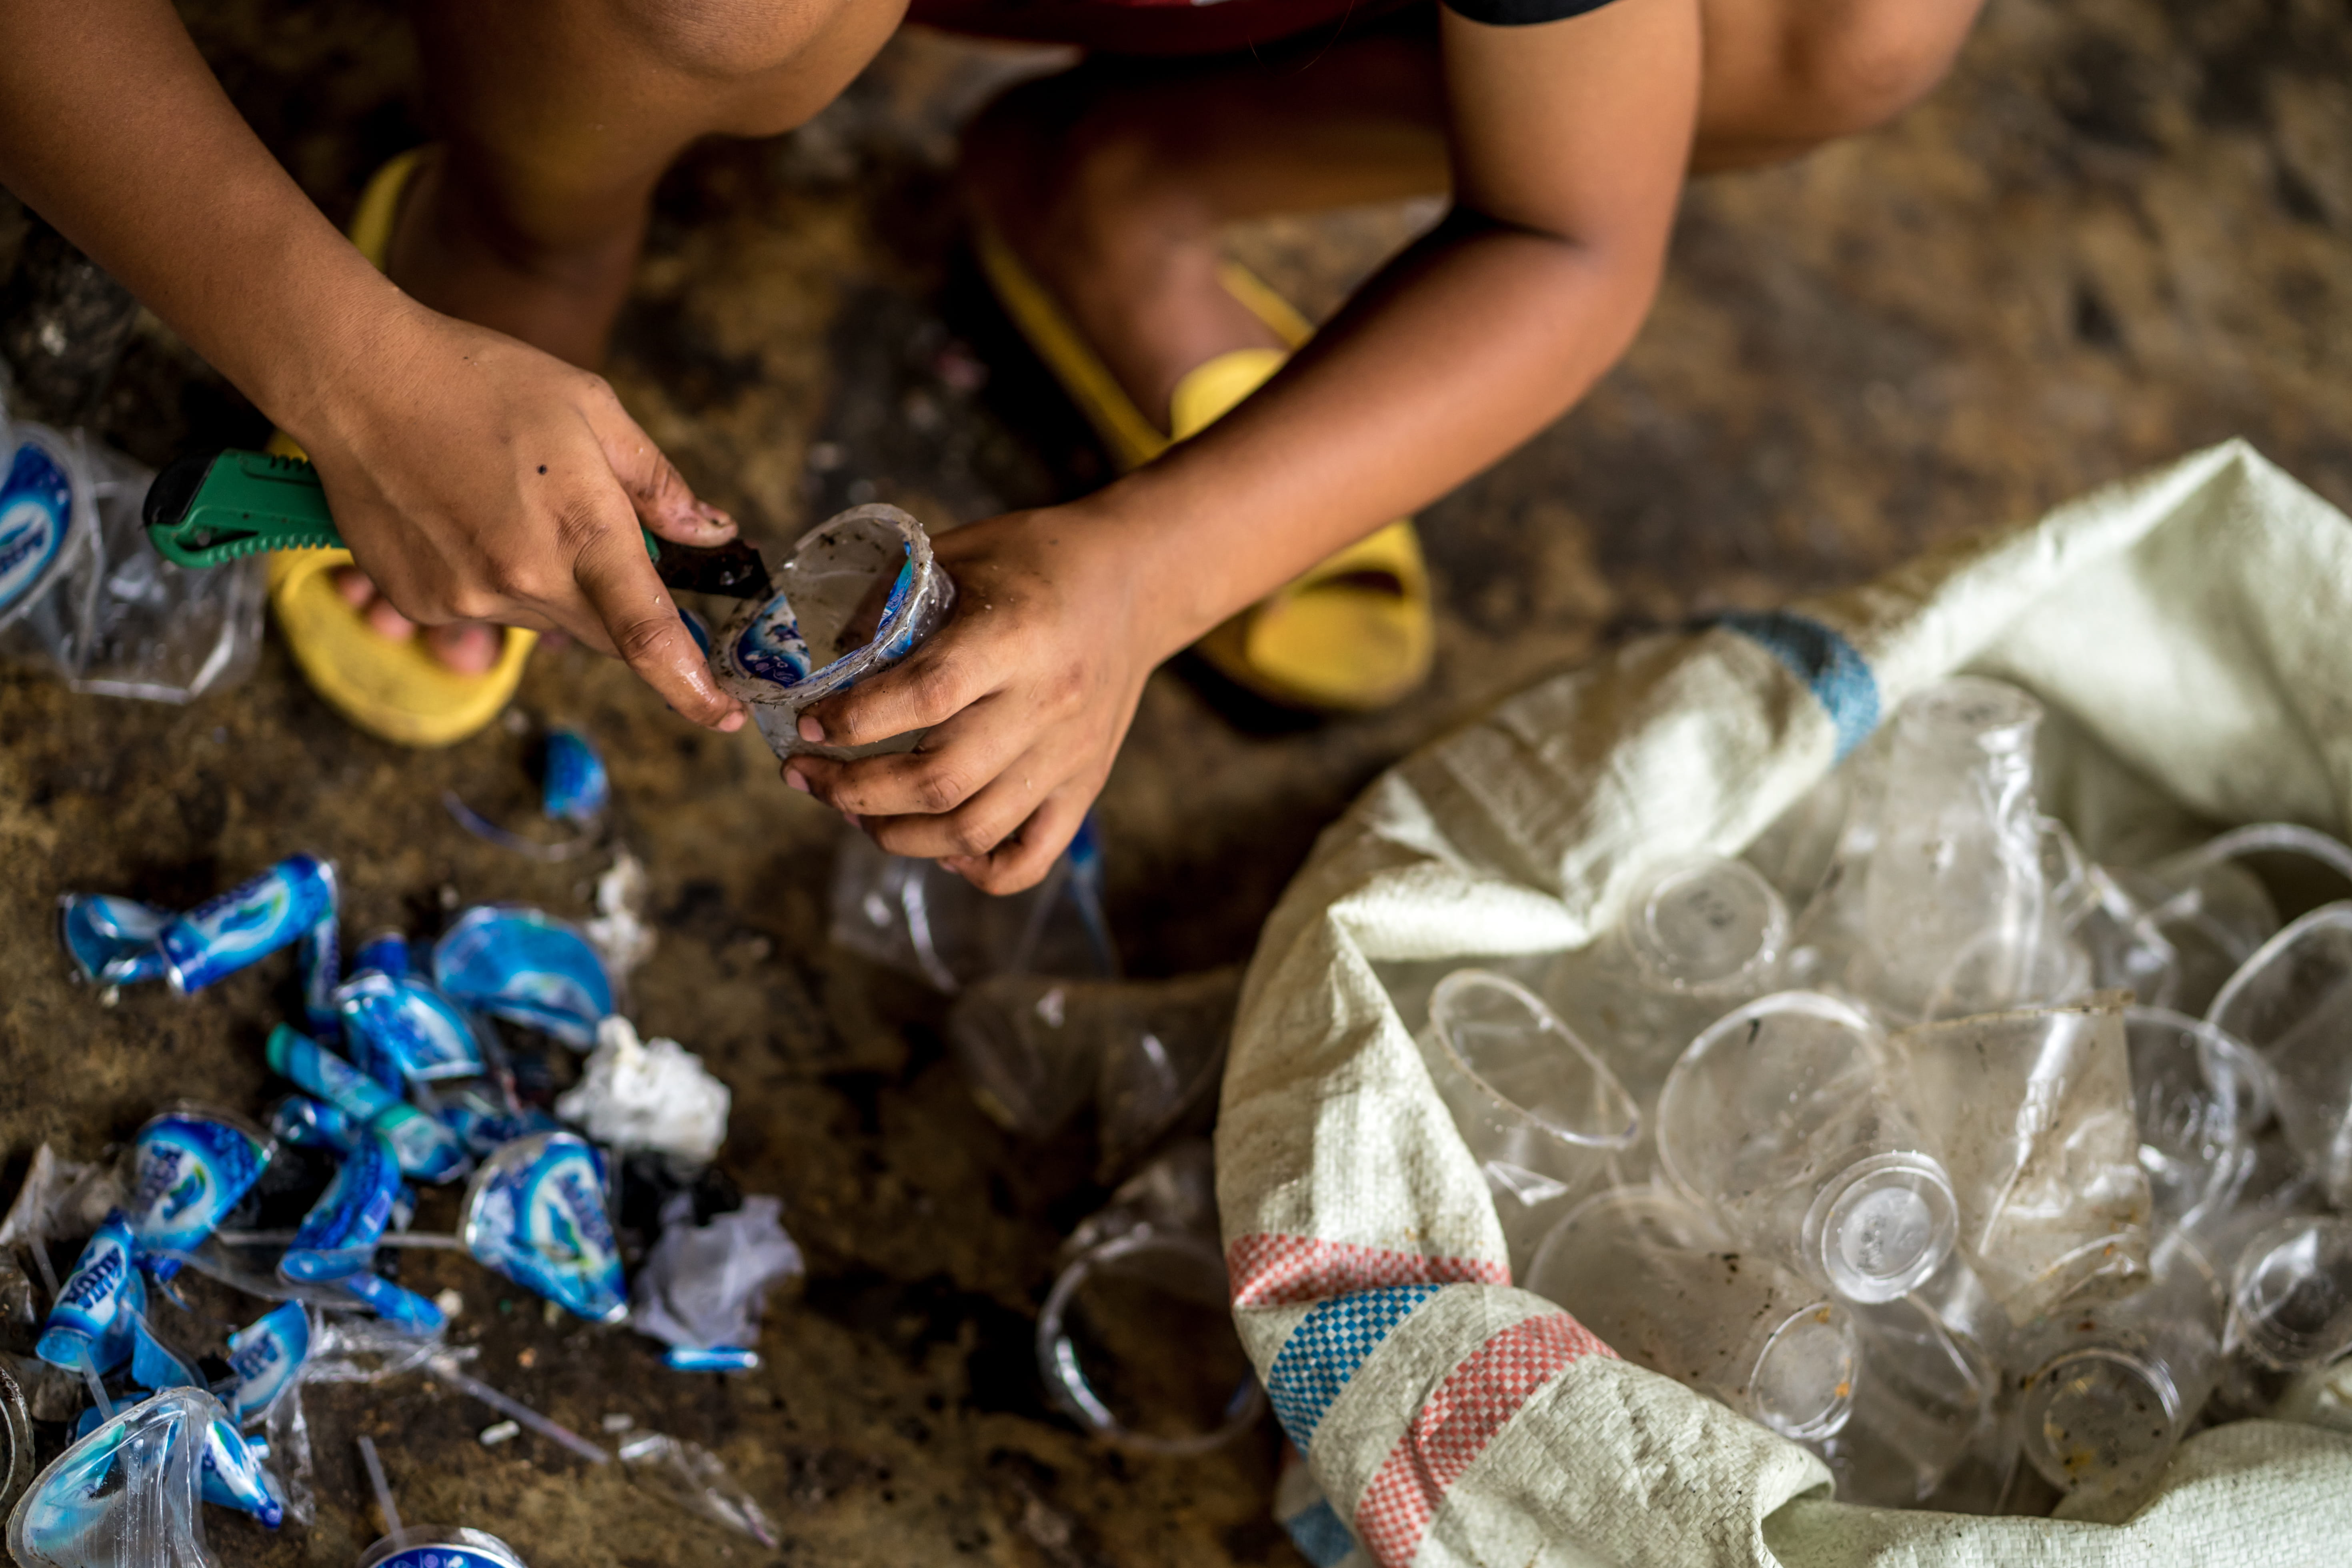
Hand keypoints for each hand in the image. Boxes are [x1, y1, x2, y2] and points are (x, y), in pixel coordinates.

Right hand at [287, 300, 744, 729]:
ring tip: (513, 505)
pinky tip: (469, 519)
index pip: (649, 639)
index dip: (694, 688)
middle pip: (606, 635)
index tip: (726, 715)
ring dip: (553, 583)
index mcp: (581, 533)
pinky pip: (487, 611)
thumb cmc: (479, 380)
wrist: (356, 380)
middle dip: (624, 607)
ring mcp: (465, 600)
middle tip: (593, 535)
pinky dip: (496, 579)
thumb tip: (711, 533)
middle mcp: (523, 581)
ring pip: (546, 620)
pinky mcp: (420, 605)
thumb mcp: (593, 409)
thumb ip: (657, 484)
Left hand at [780, 503, 1180, 893]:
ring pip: (973, 829)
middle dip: (853, 790)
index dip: (856, 719)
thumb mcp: (962, 554)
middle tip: (807, 776)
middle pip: (940, 780)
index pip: (926, 696)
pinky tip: (941, 849)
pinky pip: (1031, 857)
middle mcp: (1048, 703)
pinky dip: (977, 868)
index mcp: (1017, 636)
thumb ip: (891, 598)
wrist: (1138, 581)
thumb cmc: (1037, 560)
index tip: (807, 722)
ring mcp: (1069, 755)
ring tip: (852, 814)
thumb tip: (814, 653)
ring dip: (897, 835)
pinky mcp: (1085, 785)